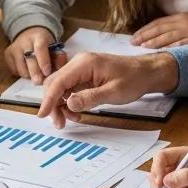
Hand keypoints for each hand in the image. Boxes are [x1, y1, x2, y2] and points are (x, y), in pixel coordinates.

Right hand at [3, 27, 65, 83]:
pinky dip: (22, 74)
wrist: (30, 34)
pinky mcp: (7, 54)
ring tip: (36, 76)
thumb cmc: (45, 44)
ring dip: (29, 75)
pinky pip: (14, 69)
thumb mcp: (54, 47)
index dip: (43, 61)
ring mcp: (14, 47)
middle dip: (35, 73)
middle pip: (29, 59)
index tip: (47, 72)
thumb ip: (58, 58)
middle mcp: (25, 41)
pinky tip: (28, 71)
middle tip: (39, 82)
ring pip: (20, 67)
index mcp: (39, 37)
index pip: (40, 48)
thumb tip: (58, 71)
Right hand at [37, 51, 177, 128]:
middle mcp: (79, 63)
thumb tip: (68, 104)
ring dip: (61, 104)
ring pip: (60, 87)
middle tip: (60, 123)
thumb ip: (90, 97)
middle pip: (55, 83)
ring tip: (71, 120)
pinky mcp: (84, 76)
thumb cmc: (133, 79)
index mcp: (84, 63)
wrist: (145, 72)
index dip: (48, 99)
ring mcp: (81, 69)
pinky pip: (69, 89)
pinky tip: (77, 112)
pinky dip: (69, 102)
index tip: (42, 114)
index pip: (58, 81)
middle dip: (53, 104)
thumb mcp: (114, 92)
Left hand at [133, 12, 187, 49]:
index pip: (157, 23)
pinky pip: (182, 45)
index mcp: (178, 17)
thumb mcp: (184, 20)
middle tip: (134, 42)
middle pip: (160, 30)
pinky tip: (162, 51)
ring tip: (144, 46)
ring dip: (155, 42)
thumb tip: (152, 33)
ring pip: (168, 37)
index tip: (135, 36)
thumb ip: (170, 26)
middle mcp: (182, 23)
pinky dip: (171, 48)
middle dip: (145, 36)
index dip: (145, 29)